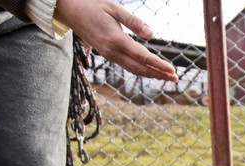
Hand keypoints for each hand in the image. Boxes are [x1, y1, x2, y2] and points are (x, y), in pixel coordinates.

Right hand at [54, 0, 177, 81]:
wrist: (69, 10)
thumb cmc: (92, 5)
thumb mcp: (115, 8)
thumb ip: (134, 22)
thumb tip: (151, 34)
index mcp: (116, 40)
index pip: (143, 57)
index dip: (159, 65)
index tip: (172, 71)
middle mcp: (113, 51)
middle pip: (140, 68)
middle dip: (159, 74)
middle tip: (175, 78)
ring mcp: (109, 55)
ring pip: (134, 69)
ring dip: (151, 74)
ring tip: (167, 76)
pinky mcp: (108, 54)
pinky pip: (127, 66)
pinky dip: (141, 70)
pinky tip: (151, 70)